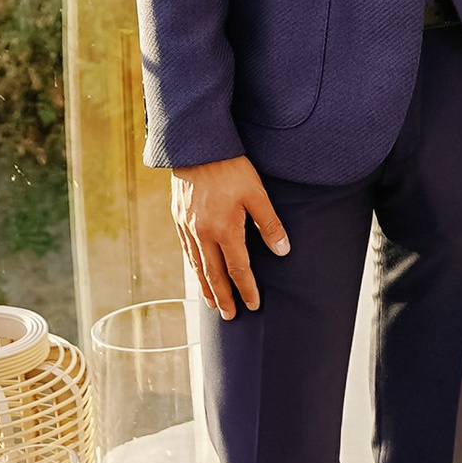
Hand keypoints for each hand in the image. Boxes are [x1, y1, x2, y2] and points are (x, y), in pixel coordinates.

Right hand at [171, 156, 289, 316]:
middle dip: (223, 297)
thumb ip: (269, 223)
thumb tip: (283, 250)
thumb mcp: (256, 193)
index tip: (253, 305)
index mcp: (224, 229)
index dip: (247, 289)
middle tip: (229, 316)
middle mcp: (202, 233)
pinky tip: (197, 273)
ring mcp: (187, 227)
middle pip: (214, 274)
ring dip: (205, 287)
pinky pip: (186, 251)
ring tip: (212, 303)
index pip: (238, 269)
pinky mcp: (178, 218)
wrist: (196, 146)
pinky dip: (193, 267)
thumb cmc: (230, 167)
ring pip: (196, 265)